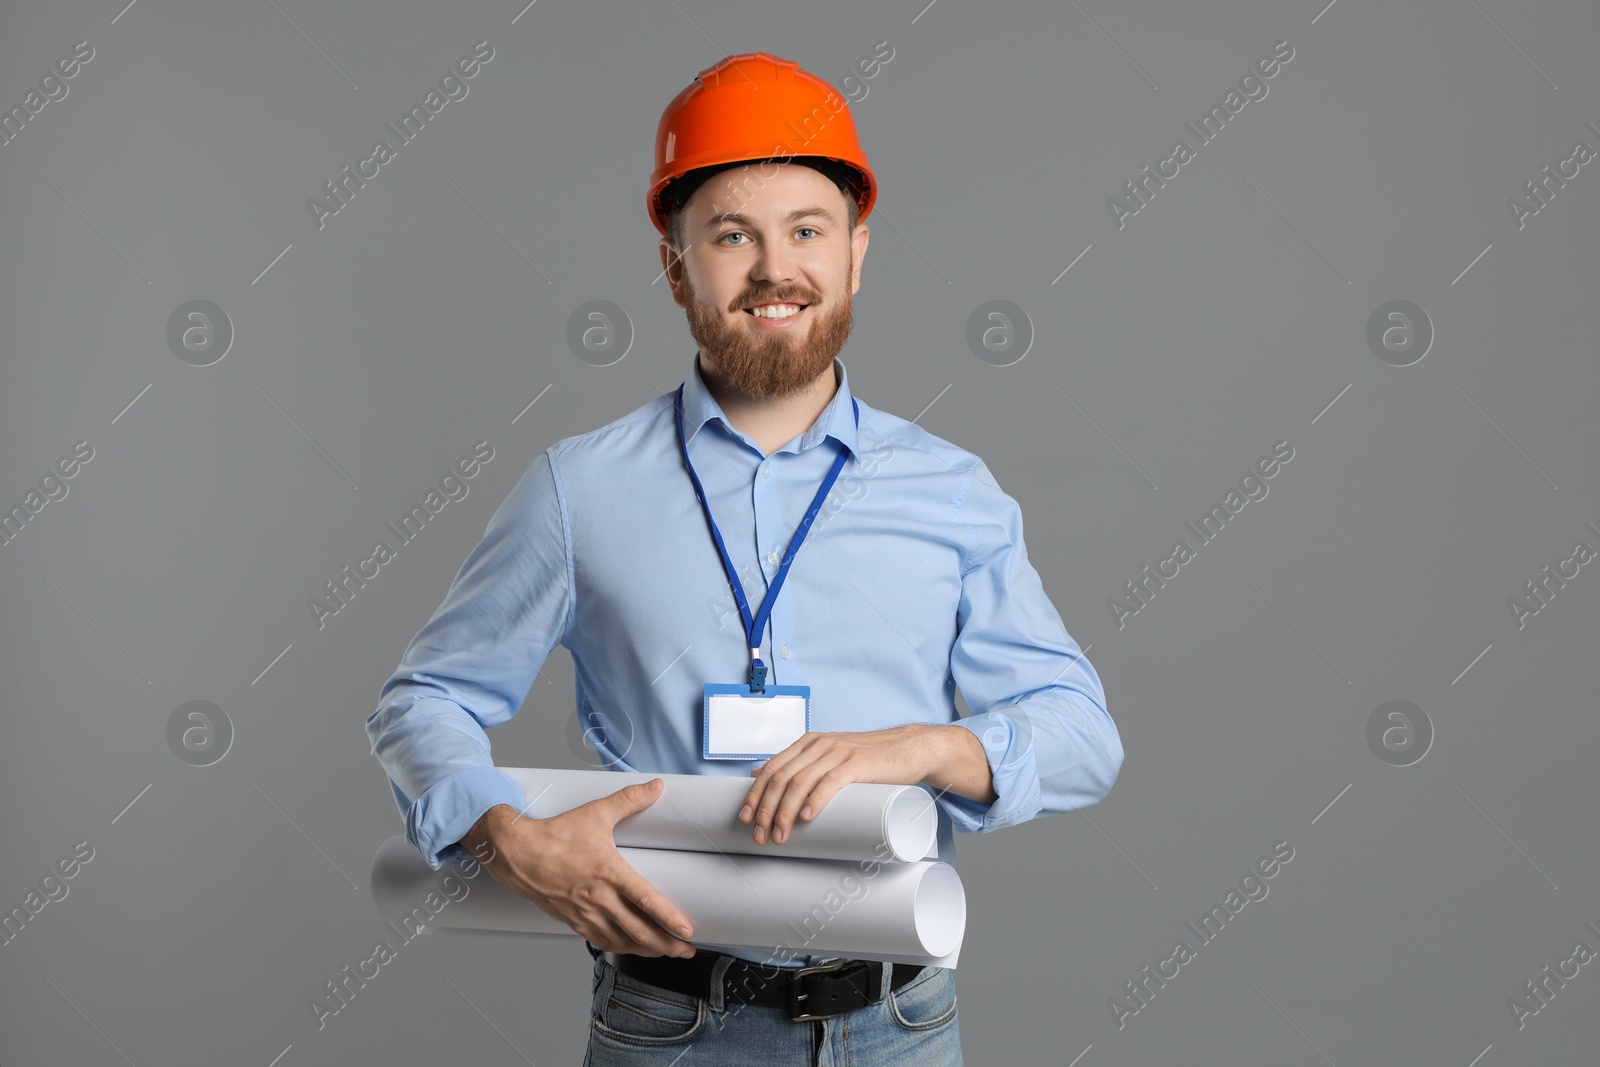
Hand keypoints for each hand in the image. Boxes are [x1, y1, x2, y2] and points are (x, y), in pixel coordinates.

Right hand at [458, 778, 696, 957]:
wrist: (517, 853)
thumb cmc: (555, 834)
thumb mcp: (596, 812)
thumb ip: (629, 799)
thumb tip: (657, 786)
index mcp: (608, 872)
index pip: (645, 900)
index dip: (668, 918)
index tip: (687, 930)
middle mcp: (598, 897)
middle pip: (639, 930)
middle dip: (666, 945)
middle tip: (687, 950)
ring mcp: (585, 913)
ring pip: (622, 941)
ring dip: (647, 951)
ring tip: (668, 952)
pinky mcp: (574, 921)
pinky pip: (603, 941)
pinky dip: (622, 948)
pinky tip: (634, 949)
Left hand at [737, 724, 952, 846]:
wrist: (909, 749)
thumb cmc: (869, 760)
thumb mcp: (830, 757)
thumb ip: (801, 764)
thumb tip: (761, 774)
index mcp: (808, 744)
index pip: (771, 769)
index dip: (755, 795)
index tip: (745, 819)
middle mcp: (819, 745)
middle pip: (781, 778)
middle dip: (766, 810)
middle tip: (761, 836)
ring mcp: (838, 752)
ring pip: (800, 782)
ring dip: (785, 812)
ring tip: (780, 835)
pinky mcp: (859, 763)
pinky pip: (830, 781)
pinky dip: (815, 800)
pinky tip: (807, 816)